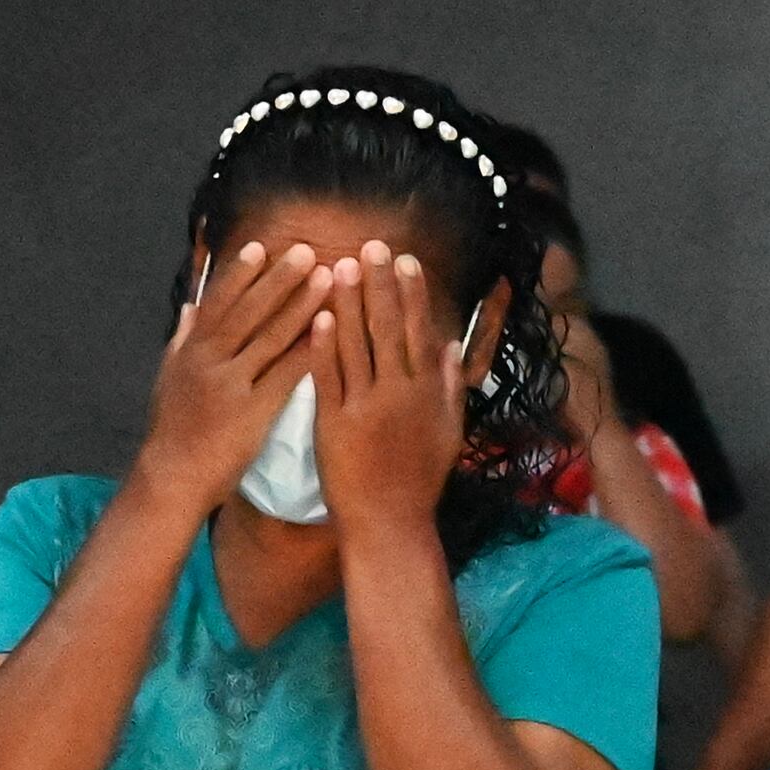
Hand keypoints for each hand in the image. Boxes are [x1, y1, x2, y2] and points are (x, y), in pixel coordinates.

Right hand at [135, 233, 343, 514]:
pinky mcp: (252, 412)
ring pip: (271, 337)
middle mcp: (209, 362)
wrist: (172, 478)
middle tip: (307, 251)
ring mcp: (231, 386)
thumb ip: (182, 341)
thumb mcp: (168, 378)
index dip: (241, 274)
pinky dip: (308, 350)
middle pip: (249, 312)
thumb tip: (191, 309)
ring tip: (327, 279)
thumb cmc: (172, 430)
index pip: (219, 303)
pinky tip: (331, 332)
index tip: (262, 247)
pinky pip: (285, 374)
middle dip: (278, 279)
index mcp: (191, 351)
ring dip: (301, 305)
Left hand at [307, 243, 466, 533]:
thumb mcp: (449, 432)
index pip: (420, 331)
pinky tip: (316, 316)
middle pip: (388, 328)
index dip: (413, 294)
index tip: (405, 261)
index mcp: (428, 392)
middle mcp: (399, 393)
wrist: (389, 523)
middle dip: (380, 284)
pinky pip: (328, 377)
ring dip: (347, 303)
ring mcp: (366, 406)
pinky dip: (323, 346)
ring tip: (338, 266)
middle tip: (371, 246)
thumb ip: (451, 386)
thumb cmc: (421, 481)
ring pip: (356, 344)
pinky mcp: (334, 423)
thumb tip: (452, 346)